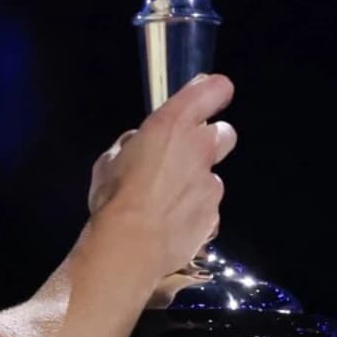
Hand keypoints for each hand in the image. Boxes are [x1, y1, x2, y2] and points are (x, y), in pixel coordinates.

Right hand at [86, 74, 237, 276]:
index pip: (213, 90)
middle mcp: (200, 149)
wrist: (130, 245)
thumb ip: (133, 146)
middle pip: (225, 133)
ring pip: (212, 177)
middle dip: (209, 141)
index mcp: (172, 125)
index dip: (211, 92)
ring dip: (195, 183)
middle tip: (184, 155)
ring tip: (166, 203)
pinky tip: (170, 224)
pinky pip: (207, 209)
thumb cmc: (114, 195)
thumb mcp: (110, 160)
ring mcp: (211, 185)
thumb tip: (139, 146)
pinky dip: (193, 212)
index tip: (203, 97)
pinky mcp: (214, 216)